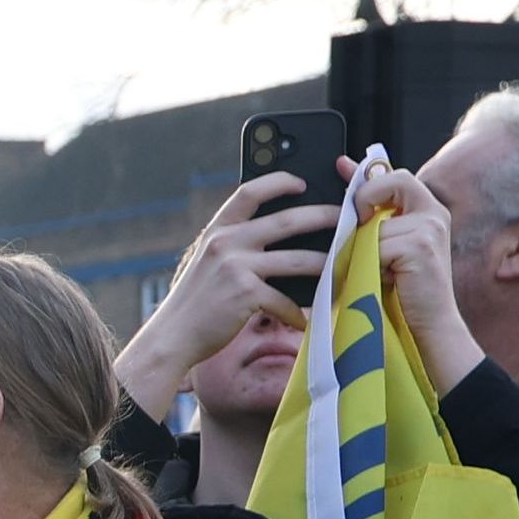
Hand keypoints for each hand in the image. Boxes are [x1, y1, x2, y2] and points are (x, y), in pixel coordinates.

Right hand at [115, 172, 339, 415]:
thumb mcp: (204, 263)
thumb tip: (270, 240)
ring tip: (343, 269)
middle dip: (324, 217)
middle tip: (346, 220)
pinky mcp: (246, 295)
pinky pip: (285, 301)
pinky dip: (298, 314)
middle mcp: (227, 243)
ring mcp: (236, 268)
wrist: (171, 337)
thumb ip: (231, 246)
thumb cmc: (192, 304)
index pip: (250, 192)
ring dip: (326, 265)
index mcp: (217, 231)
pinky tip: (305, 323)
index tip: (301, 182)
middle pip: (287, 220)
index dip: (279, 182)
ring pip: (297, 260)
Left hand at [358, 160, 483, 391]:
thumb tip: (348, 205)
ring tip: (380, 271)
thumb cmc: (407, 292)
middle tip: (360, 221)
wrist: (430, 324)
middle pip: (392, 182)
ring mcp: (430, 227)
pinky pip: (376, 246)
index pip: (395, 177)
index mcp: (427, 211)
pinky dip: (372, 264)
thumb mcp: (389, 251)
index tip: (342, 164)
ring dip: (366, 250)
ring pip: (375, 225)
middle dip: (367, 198)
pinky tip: (387, 279)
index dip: (367, 171)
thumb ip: (375, 225)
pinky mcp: (420, 245)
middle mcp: (433, 213)